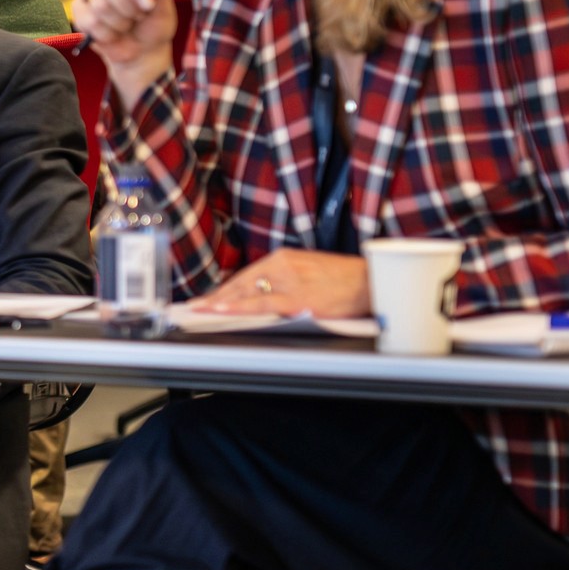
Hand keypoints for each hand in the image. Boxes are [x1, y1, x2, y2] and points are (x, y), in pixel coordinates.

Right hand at [73, 0, 176, 106]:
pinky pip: (89, 21)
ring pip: (99, 5)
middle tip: (138, 17)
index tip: (148, 5)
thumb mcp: (163, 10)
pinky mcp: (77, 9)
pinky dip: (107, 33)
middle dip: (128, 8)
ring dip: (120, 23)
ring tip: (127, 25)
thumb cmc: (152, 26)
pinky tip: (113, 33)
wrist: (139, 52)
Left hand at [195, 250, 370, 317]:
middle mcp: (282, 265)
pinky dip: (240, 307)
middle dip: (216, 297)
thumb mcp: (309, 271)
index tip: (207, 298)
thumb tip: (261, 295)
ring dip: (221, 303)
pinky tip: (223, 310)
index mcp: (284, 257)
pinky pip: (262, 303)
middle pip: (241, 283)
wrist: (373, 280)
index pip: (245, 275)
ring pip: (246, 293)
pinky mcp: (299, 298)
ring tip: (200, 311)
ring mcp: (290, 281)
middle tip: (195, 307)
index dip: (224, 289)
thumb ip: (285, 280)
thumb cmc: (345, 280)